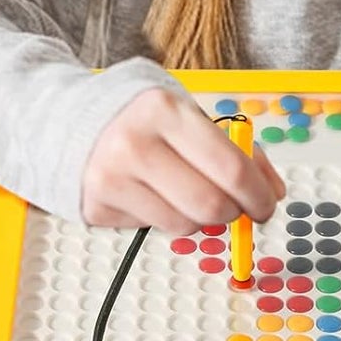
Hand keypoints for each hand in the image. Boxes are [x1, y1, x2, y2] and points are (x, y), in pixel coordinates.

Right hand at [81, 88, 283, 237]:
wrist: (69, 121)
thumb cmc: (141, 119)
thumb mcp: (188, 116)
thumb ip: (234, 149)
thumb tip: (271, 191)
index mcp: (164, 110)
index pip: (230, 168)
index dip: (258, 195)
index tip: (266, 204)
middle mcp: (134, 144)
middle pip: (210, 205)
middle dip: (233, 214)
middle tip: (235, 209)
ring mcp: (112, 178)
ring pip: (185, 226)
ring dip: (198, 219)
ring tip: (184, 193)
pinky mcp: (97, 206)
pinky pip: (154, 230)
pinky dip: (164, 218)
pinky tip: (151, 194)